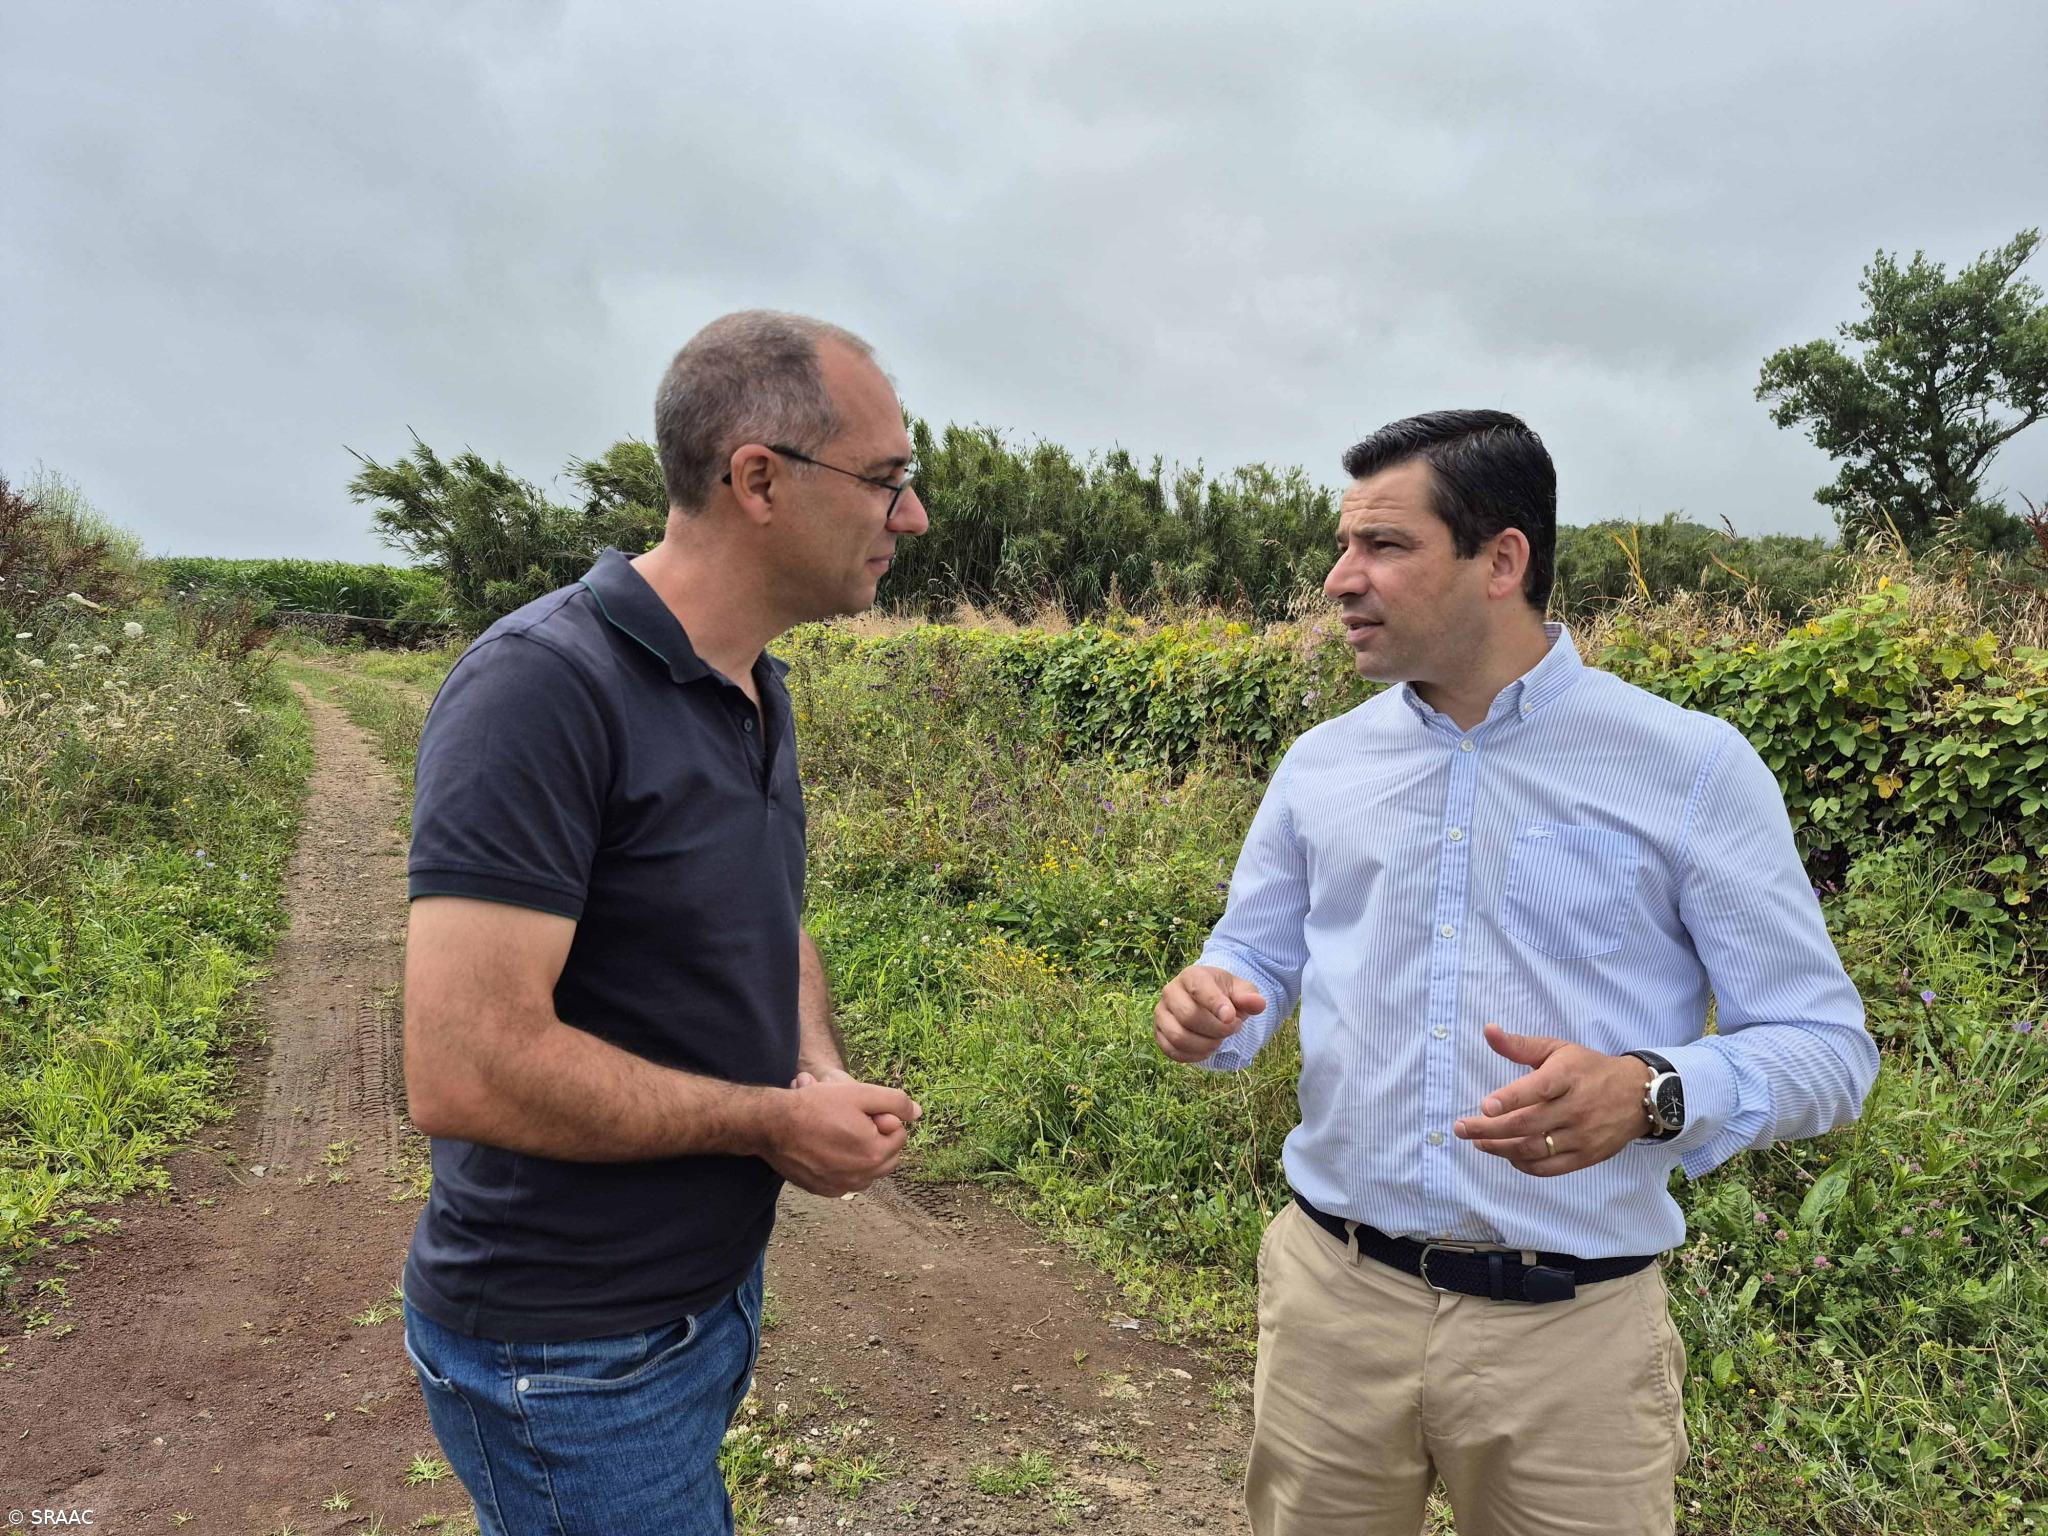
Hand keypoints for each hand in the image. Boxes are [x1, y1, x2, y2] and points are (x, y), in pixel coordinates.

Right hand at [765, 1078, 921, 1195]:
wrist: (773, 1125)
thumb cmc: (816, 1106)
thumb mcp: (860, 1094)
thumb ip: (895, 1101)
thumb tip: (917, 1112)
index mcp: (875, 1154)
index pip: (899, 1134)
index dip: (882, 1117)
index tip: (859, 1110)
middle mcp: (861, 1178)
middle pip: (887, 1155)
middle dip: (876, 1137)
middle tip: (850, 1120)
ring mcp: (842, 1187)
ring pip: (868, 1168)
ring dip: (862, 1152)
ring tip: (838, 1131)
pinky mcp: (825, 1190)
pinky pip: (847, 1178)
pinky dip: (844, 1165)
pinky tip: (826, 1147)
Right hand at [1153, 965, 1265, 1063]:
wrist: (1207, 1001)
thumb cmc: (1224, 994)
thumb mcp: (1240, 991)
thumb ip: (1249, 997)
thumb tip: (1258, 1004)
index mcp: (1192, 976)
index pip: (1199, 988)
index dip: (1215, 1004)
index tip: (1231, 1018)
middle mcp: (1170, 991)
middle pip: (1189, 1016)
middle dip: (1216, 1029)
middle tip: (1233, 1029)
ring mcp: (1161, 1013)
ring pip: (1178, 1036)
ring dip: (1204, 1045)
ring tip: (1219, 1041)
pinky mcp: (1158, 1032)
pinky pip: (1171, 1050)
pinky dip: (1192, 1056)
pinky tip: (1206, 1050)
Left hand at [1451, 1023, 1652, 1175]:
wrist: (1638, 1096)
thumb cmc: (1589, 1069)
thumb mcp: (1558, 1049)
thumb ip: (1520, 1045)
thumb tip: (1488, 1030)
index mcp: (1568, 1076)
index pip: (1537, 1090)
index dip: (1509, 1099)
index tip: (1484, 1107)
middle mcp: (1576, 1107)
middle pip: (1527, 1124)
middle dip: (1489, 1129)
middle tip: (1461, 1128)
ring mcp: (1582, 1135)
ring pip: (1534, 1149)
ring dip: (1500, 1148)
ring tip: (1478, 1142)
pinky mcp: (1586, 1156)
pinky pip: (1548, 1168)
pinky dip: (1523, 1164)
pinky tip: (1507, 1154)